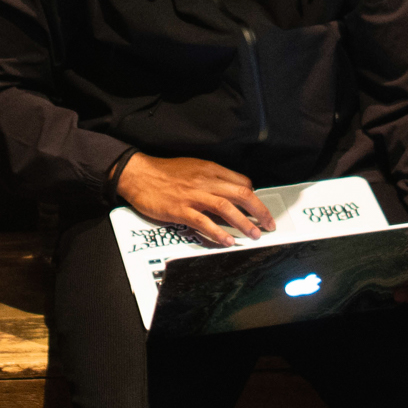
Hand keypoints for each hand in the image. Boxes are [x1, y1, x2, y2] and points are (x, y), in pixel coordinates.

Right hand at [114, 155, 274, 247]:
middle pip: (240, 193)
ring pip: (226, 207)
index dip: (254, 196)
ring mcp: (193, 195)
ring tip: (254, 234)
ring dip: (243, 223)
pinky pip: (203, 221)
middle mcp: (205, 181)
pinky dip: (217, 232)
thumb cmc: (164, 172)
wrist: (138, 174)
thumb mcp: (193, 166)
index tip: (259, 209)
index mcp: (209, 169)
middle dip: (259, 210)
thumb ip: (212, 176)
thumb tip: (233, 187)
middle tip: (269, 224)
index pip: (240, 181)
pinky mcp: (180, 209)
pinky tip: (227, 241)